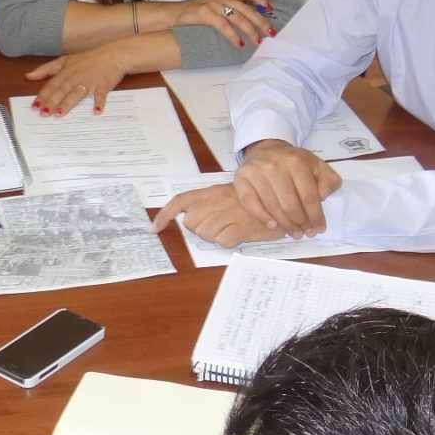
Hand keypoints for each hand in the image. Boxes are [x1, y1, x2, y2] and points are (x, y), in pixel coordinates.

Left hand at [26, 46, 131, 115]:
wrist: (112, 54)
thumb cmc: (88, 59)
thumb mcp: (64, 60)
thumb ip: (46, 69)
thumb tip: (28, 76)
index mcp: (65, 72)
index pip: (51, 85)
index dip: (43, 96)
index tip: (35, 106)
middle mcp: (75, 77)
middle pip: (61, 91)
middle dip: (52, 102)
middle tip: (44, 113)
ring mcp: (89, 81)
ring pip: (76, 93)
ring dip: (68, 103)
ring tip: (60, 113)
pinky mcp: (103, 85)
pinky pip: (100, 95)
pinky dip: (99, 102)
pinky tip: (96, 111)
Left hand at [152, 184, 288, 249]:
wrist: (280, 197)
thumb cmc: (252, 200)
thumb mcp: (226, 194)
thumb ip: (208, 203)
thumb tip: (188, 217)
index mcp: (210, 192)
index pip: (180, 201)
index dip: (165, 216)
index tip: (154, 229)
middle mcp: (216, 201)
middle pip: (192, 223)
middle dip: (202, 228)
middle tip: (220, 224)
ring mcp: (228, 213)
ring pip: (206, 234)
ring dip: (216, 235)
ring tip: (232, 228)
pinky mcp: (241, 227)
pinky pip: (223, 241)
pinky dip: (228, 241)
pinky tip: (238, 235)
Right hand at [164, 0, 274, 48]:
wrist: (173, 14)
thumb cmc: (196, 12)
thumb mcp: (216, 5)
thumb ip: (231, 7)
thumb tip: (251, 18)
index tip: (270, 9)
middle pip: (247, 8)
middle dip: (261, 21)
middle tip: (271, 33)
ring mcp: (213, 4)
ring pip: (238, 17)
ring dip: (250, 31)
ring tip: (258, 41)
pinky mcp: (204, 14)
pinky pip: (223, 25)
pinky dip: (233, 35)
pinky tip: (239, 44)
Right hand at [231, 139, 339, 237]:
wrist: (266, 149)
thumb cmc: (293, 162)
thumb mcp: (317, 165)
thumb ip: (328, 180)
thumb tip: (324, 196)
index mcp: (296, 161)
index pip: (308, 196)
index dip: (315, 216)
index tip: (319, 228)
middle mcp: (274, 166)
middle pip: (290, 204)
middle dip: (301, 223)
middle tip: (306, 233)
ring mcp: (255, 172)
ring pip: (272, 207)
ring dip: (285, 225)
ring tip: (294, 233)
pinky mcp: (241, 179)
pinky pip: (251, 204)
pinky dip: (262, 217)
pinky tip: (273, 225)